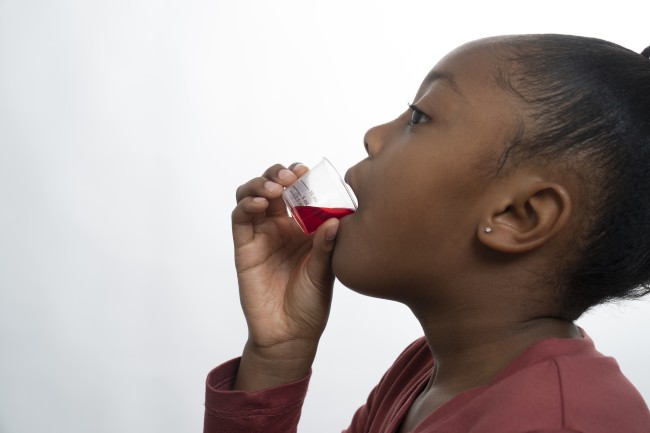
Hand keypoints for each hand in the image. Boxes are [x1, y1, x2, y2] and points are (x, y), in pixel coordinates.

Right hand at [231, 163, 339, 389]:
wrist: (290, 334)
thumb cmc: (311, 304)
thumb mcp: (325, 273)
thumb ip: (326, 247)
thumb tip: (336, 220)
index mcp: (304, 228)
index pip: (299, 192)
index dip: (300, 177)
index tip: (306, 172)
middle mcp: (282, 227)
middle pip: (273, 187)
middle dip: (278, 174)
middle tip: (289, 177)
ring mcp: (262, 235)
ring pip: (252, 196)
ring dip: (260, 184)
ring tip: (274, 188)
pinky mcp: (245, 248)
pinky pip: (240, 219)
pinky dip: (246, 205)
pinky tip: (259, 203)